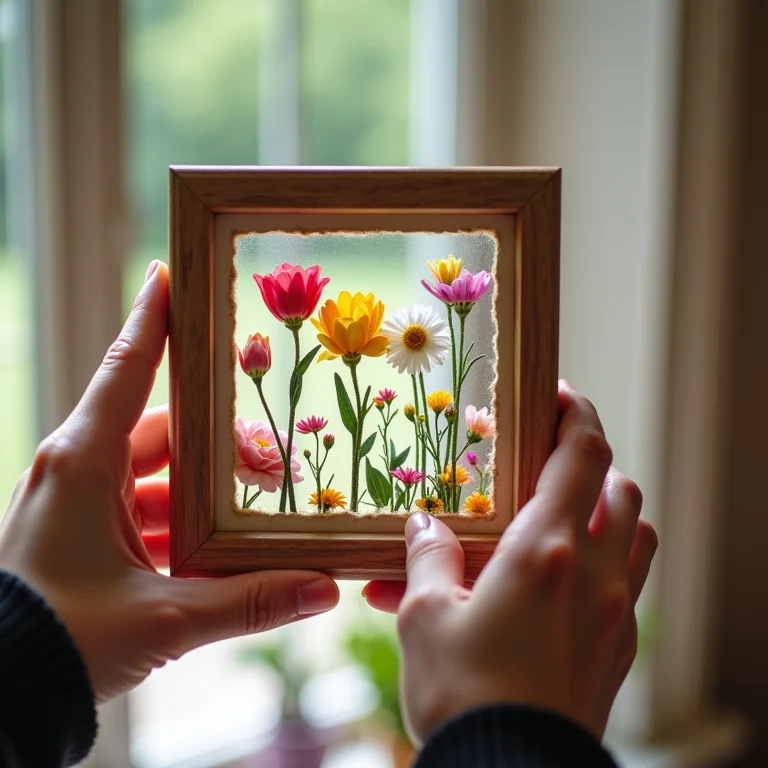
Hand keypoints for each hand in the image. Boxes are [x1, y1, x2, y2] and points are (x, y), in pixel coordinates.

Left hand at [0, 261, 338, 702]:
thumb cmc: (58, 641)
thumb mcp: (163, 618)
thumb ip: (248, 600)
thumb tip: (323, 587)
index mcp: (84, 461)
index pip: (127, 366)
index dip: (153, 318)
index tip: (169, 274)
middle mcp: (78, 470)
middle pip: (162, 429)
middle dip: (219, 441)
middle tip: (271, 453)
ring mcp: (78, 503)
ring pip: (156, 474)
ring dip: (203, 490)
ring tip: (256, 506)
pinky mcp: (82, 535)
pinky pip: (142, 510)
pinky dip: (180, 523)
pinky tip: (217, 547)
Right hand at [363, 382, 656, 742]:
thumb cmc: (463, 694)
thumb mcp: (425, 616)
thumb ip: (427, 557)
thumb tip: (423, 525)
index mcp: (544, 551)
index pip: (582, 456)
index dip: (576, 414)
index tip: (560, 394)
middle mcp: (593, 574)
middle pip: (622, 489)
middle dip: (595, 460)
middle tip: (557, 455)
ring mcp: (615, 614)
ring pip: (638, 534)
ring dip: (612, 510)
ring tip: (572, 512)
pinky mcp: (618, 651)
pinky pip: (630, 585)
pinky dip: (611, 561)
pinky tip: (569, 579)